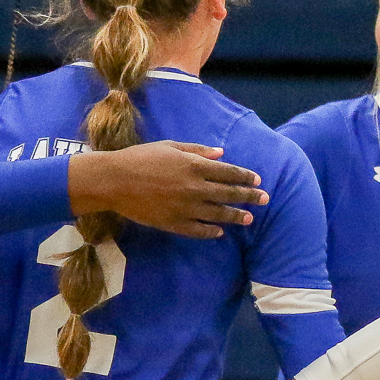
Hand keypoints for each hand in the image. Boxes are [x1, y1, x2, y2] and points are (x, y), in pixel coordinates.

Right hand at [71, 141, 267, 238]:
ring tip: (249, 219)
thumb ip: (197, 150)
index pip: (229, 172)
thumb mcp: (171, 147)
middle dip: (249, 196)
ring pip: (218, 214)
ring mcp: (185, 208)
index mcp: (195, 166)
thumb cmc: (141, 158)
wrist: (114, 181)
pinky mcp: (173, 223)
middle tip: (264, 199)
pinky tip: (220, 232)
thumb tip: (221, 154)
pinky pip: (198, 230)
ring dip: (235, 216)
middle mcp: (195, 188)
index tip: (257, 180)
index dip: (245, 176)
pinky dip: (211, 231)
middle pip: (229, 194)